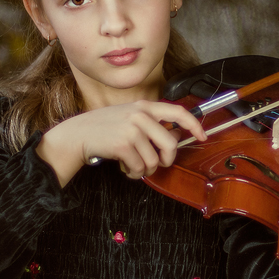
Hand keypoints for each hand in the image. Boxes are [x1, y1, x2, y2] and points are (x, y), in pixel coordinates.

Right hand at [35, 100, 207, 183]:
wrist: (77, 134)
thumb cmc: (104, 128)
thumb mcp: (129, 117)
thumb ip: (151, 123)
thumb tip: (174, 135)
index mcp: (144, 106)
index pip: (178, 111)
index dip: (194, 124)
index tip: (202, 136)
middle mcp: (140, 115)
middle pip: (170, 144)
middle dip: (166, 160)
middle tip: (157, 164)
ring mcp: (131, 129)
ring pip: (154, 160)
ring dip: (144, 169)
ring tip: (132, 164)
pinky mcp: (123, 144)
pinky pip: (139, 167)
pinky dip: (133, 173)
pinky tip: (124, 166)